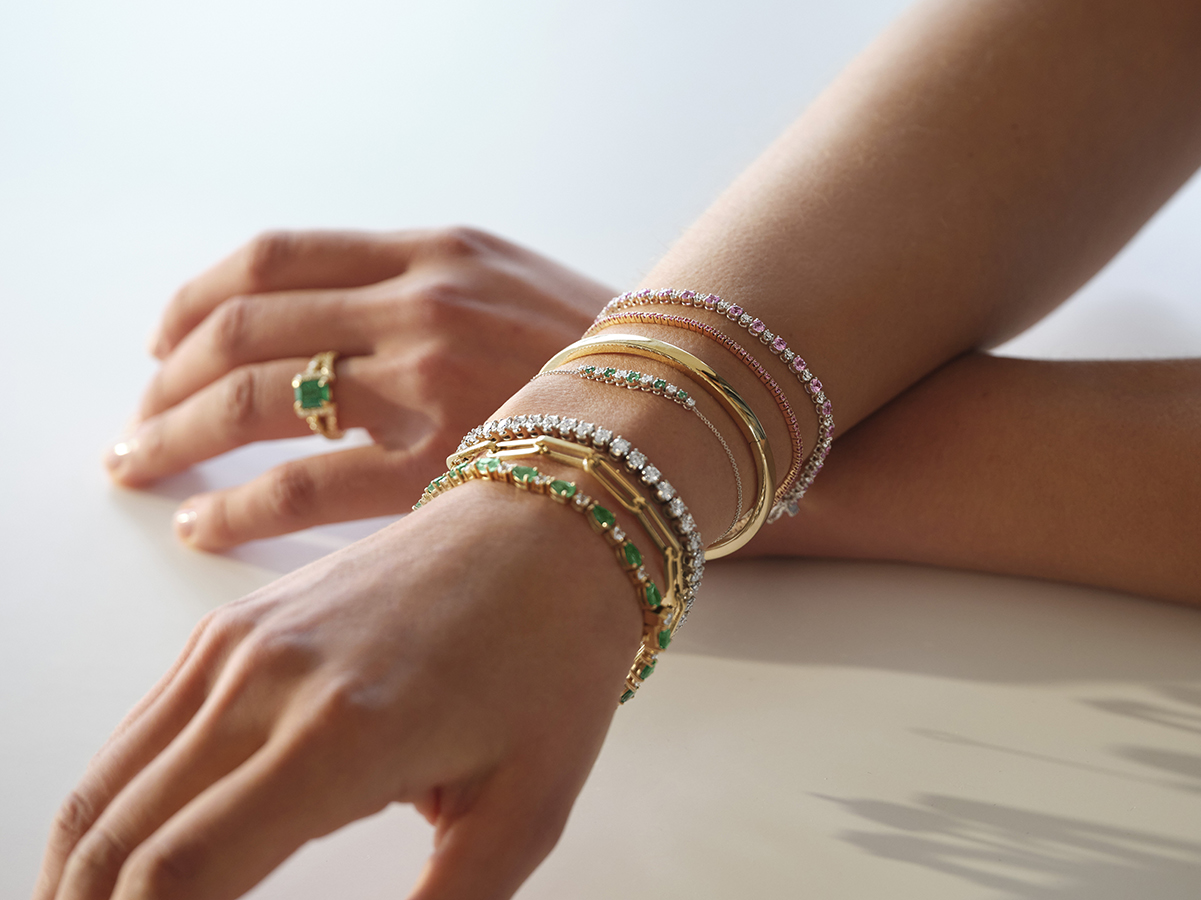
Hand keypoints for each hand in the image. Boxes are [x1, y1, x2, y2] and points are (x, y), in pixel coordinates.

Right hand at [32, 481, 640, 899]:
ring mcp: (240, 645)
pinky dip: (109, 804)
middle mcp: (268, 682)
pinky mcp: (233, 624)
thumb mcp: (526, 811)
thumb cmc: (552, 660)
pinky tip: (119, 853)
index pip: (182, 875)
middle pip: (117, 838)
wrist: (548, 525)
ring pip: (108, 783)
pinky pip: (139, 730)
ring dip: (80, 870)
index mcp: (342, 736)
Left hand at [106, 227, 610, 549]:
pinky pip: (299, 489)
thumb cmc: (602, 359)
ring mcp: (430, 383)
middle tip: (143, 422)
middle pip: (244, 327)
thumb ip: (424, 284)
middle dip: (168, 379)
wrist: (696, 413)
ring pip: (253, 400)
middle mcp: (424, 303)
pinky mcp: (442, 468)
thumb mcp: (514, 284)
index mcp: (437, 251)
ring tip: (144, 467)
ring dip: (175, 437)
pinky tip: (204, 527)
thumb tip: (319, 327)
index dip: (197, 299)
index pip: (275, 256)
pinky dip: (233, 510)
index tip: (167, 342)